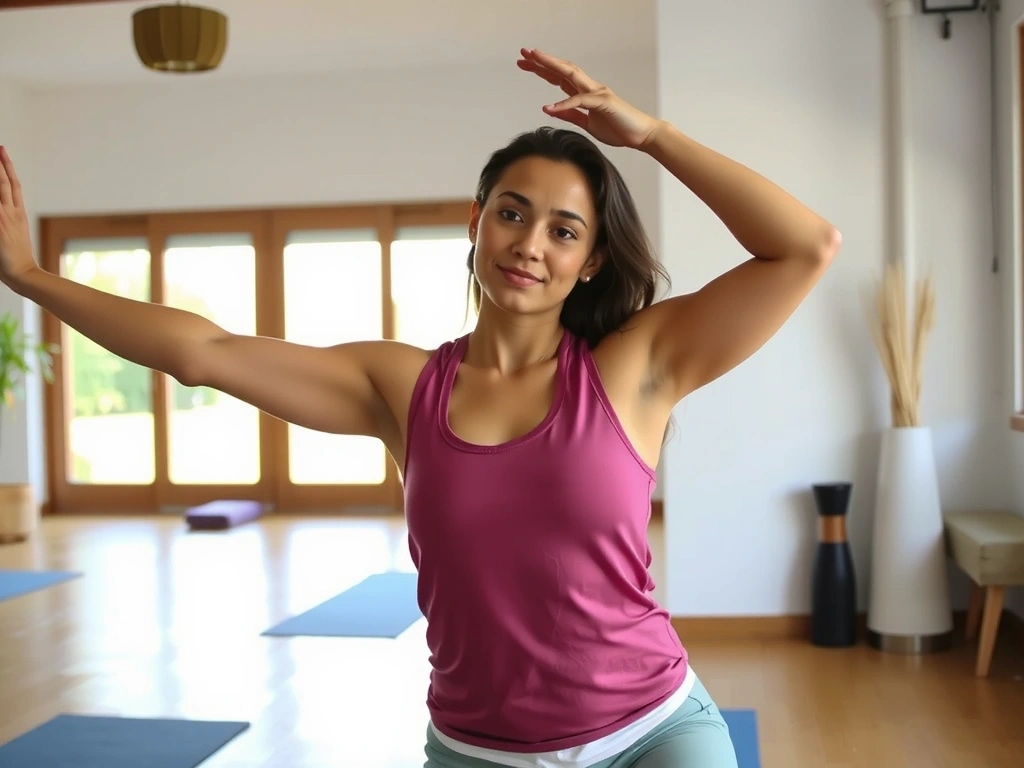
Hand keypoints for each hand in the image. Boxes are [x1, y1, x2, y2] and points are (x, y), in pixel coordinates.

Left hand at [0, 147, 38, 290]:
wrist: (23, 273)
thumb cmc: (15, 261)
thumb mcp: (12, 237)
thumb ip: (6, 223)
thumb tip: (4, 216)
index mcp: (18, 214)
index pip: (14, 185)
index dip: (8, 167)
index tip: (3, 153)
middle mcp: (12, 212)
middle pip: (5, 182)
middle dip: (1, 163)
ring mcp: (4, 218)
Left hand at [517, 48, 661, 149]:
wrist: (642, 135)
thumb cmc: (618, 128)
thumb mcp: (588, 124)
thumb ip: (571, 115)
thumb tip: (552, 109)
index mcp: (585, 92)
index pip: (560, 76)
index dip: (542, 69)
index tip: (525, 63)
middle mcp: (590, 87)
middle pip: (562, 69)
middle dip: (542, 61)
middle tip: (523, 54)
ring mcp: (598, 93)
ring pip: (571, 74)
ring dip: (551, 67)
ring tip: (534, 61)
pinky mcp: (604, 102)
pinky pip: (581, 101)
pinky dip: (564, 103)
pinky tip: (550, 107)